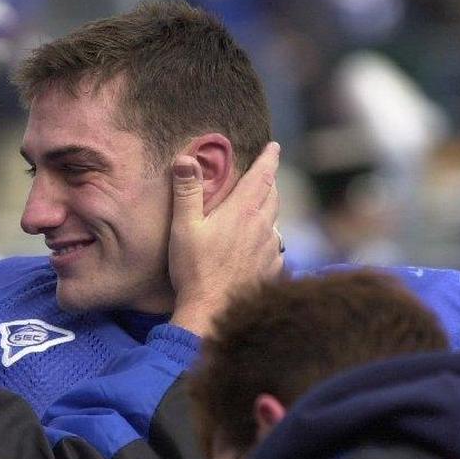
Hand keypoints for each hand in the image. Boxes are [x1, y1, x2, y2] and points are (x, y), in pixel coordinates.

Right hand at [168, 141, 282, 335]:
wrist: (212, 311)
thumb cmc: (194, 269)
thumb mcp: (184, 227)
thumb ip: (186, 191)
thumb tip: (186, 158)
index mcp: (243, 212)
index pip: (263, 176)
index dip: (269, 159)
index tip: (275, 146)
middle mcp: (262, 227)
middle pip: (273, 195)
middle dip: (269, 181)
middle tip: (265, 174)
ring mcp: (270, 249)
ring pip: (275, 221)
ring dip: (269, 210)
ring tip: (259, 209)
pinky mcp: (272, 269)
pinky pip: (275, 247)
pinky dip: (268, 238)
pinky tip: (259, 245)